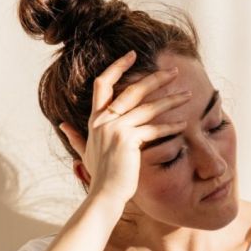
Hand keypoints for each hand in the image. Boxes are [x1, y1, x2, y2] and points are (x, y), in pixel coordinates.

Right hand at [59, 51, 191, 205]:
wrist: (104, 195)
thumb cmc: (99, 175)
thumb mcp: (85, 152)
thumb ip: (76, 137)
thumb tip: (63, 125)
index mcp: (95, 119)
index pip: (102, 83)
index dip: (116, 66)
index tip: (131, 55)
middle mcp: (104, 120)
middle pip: (132, 90)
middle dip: (155, 78)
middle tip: (173, 71)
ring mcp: (116, 129)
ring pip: (148, 108)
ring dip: (170, 100)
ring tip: (187, 95)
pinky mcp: (128, 141)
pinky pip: (154, 129)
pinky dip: (170, 127)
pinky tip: (184, 124)